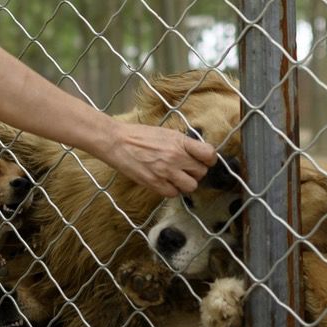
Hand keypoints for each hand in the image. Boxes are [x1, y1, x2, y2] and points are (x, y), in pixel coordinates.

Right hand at [102, 121, 217, 196]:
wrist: (117, 142)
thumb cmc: (140, 136)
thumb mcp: (167, 133)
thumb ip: (184, 144)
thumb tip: (199, 154)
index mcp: (180, 142)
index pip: (209, 154)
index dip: (209, 159)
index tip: (204, 160)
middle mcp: (176, 157)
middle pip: (201, 173)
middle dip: (195, 172)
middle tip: (185, 168)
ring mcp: (166, 171)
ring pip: (191, 186)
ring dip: (185, 183)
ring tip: (176, 177)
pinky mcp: (155, 183)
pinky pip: (174, 194)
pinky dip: (171, 190)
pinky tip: (165, 182)